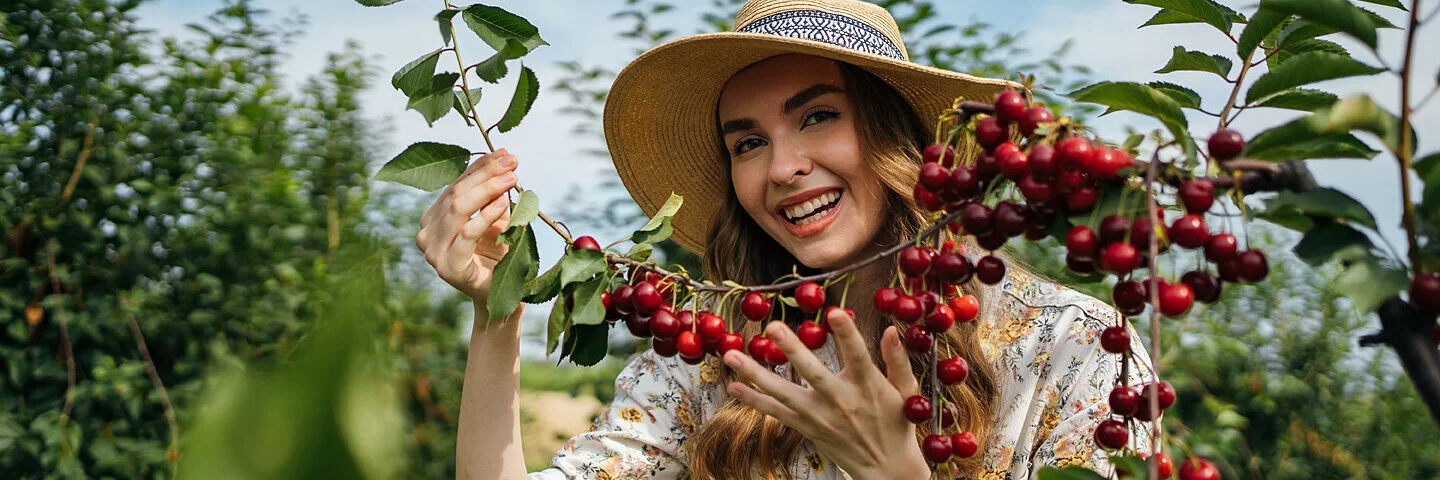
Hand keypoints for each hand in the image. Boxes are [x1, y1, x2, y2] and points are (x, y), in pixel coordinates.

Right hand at [415, 149, 518, 303]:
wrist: (500, 296)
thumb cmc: (497, 254)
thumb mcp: (495, 217)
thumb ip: (493, 191)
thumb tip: (504, 155)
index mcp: (433, 218)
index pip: (455, 185)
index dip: (480, 167)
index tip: (505, 153)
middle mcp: (427, 233)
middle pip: (455, 195)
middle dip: (485, 175)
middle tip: (512, 163)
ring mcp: (433, 252)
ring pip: (458, 210)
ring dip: (487, 190)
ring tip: (512, 179)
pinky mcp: (448, 267)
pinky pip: (467, 235)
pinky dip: (485, 216)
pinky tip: (503, 204)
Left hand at [721, 310, 931, 479]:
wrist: (886, 468)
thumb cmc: (896, 422)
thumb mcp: (906, 391)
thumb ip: (897, 360)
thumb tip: (890, 329)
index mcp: (867, 386)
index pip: (857, 356)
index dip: (846, 334)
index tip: (834, 312)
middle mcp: (841, 401)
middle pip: (813, 373)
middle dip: (793, 349)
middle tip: (773, 327)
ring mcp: (820, 417)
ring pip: (784, 393)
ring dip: (755, 374)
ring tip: (731, 354)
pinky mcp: (807, 428)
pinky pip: (776, 413)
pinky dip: (754, 400)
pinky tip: (733, 386)